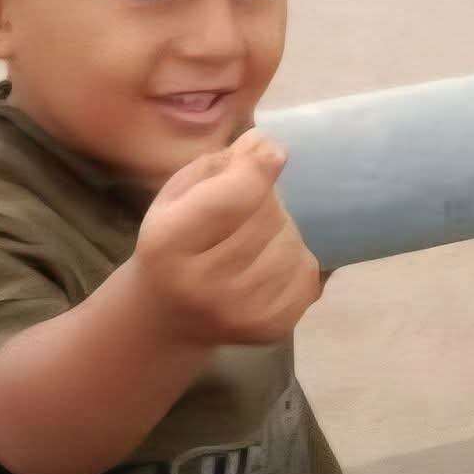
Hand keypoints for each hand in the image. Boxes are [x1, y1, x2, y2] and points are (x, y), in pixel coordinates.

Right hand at [134, 132, 322, 347]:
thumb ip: (219, 165)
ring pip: (291, 241)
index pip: (236, 194)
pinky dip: (294, 257)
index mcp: (169, 244)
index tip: (270, 151)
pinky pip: (307, 270)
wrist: (167, 318)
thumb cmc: (173, 244)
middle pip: (266, 215)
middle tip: (246, 206)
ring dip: (280, 228)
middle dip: (264, 198)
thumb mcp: (176, 196)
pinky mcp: (271, 328)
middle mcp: (203, 285)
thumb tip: (265, 145)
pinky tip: (267, 262)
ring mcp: (240, 313)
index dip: (260, 165)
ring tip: (255, 236)